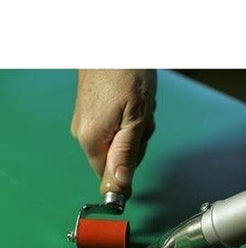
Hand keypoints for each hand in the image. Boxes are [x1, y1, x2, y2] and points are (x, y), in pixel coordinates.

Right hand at [71, 69, 155, 197]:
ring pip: (119, 142)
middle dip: (136, 143)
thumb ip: (127, 153)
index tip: (139, 145)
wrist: (113, 43)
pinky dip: (129, 119)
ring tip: (138, 106)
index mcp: (92, 139)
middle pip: (116, 158)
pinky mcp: (91, 114)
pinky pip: (115, 128)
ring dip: (136, 129)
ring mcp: (86, 123)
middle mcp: (83, 134)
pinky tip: (132, 102)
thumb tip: (120, 184)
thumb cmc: (127, 75)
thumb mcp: (135, 119)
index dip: (128, 169)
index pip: (108, 175)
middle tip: (142, 119)